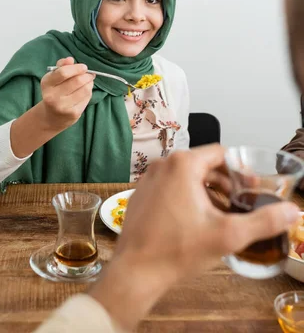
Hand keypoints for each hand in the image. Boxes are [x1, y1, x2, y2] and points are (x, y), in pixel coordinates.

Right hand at [40, 57, 94, 133]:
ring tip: (87, 82)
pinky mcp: (73, 114)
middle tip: (90, 74)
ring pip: (85, 89)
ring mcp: (63, 106)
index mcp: (46, 84)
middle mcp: (52, 96)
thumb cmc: (55, 91)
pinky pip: (87, 98)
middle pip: (77, 81)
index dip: (76, 68)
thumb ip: (62, 66)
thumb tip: (70, 59)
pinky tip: (84, 92)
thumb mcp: (54, 77)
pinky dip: (89, 92)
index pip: (63, 73)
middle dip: (87, 76)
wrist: (52, 116)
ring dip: (89, 83)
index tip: (84, 67)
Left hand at [89, 144, 298, 330]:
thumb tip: (291, 211)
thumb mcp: (228, 235)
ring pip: (186, 176)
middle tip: (240, 204)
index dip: (240, 170)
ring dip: (207, 191)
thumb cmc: (178, 249)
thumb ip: (263, 221)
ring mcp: (149, 178)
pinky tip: (196, 220)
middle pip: (204, 164)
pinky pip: (170, 186)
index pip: (220, 153)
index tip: (251, 189)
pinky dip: (186, 196)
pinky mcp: (141, 193)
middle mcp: (163, 164)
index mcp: (183, 164)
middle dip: (225, 183)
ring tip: (222, 214)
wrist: (136, 271)